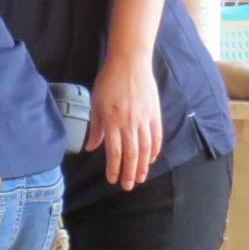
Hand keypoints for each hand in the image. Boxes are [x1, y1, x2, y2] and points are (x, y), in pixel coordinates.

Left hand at [87, 51, 162, 190]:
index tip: (113, 180)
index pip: (115, 152)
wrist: (130, 63)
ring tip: (141, 177)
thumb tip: (92, 148)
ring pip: (145, 148)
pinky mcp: (155, 113)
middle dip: (130, 172)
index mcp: (113, 122)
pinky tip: (151, 159)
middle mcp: (130, 123)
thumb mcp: (96, 104)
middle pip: (131, 154)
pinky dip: (154, 149)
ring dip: (143, 165)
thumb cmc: (109, 82)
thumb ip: (96, 128)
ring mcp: (144, 118)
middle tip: (128, 186)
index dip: (114, 168)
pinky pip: (156, 135)